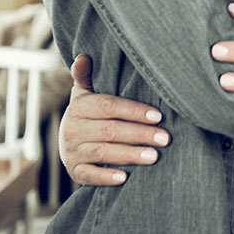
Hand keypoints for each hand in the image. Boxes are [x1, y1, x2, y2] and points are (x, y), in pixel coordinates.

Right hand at [58, 54, 169, 185]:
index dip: (134, 111)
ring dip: (130, 155)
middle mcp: (72, 129)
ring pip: (103, 153)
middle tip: (165, 138)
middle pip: (110, 131)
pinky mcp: (74, 171)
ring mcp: (72, 152)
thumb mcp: (85, 94)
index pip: (109, 107)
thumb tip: (83, 56)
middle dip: (140, 134)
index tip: (159, 116)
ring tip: (154, 156)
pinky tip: (125, 178)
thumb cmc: (88, 114)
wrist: (67, 143)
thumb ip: (86, 76)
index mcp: (79, 107)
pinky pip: (89, 175)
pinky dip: (106, 177)